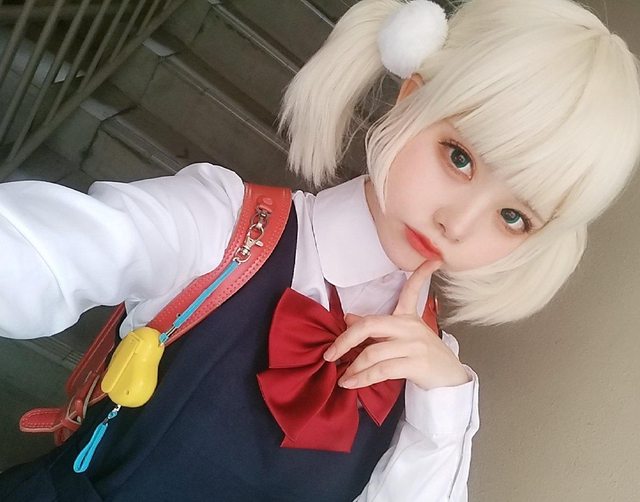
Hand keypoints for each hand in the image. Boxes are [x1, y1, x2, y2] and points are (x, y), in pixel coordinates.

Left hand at [323, 260, 470, 390]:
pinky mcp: (416, 364)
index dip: (421, 273)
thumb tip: (349, 319)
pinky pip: (381, 370)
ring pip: (372, 353)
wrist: (449, 381)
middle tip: (330, 353)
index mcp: (408, 317)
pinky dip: (362, 378)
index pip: (412, 289)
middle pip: (369, 325)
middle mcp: (410, 327)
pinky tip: (352, 383)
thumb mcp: (401, 338)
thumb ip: (376, 329)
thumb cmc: (423, 357)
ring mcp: (414, 345)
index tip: (432, 260)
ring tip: (342, 377)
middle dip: (345, 340)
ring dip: (353, 368)